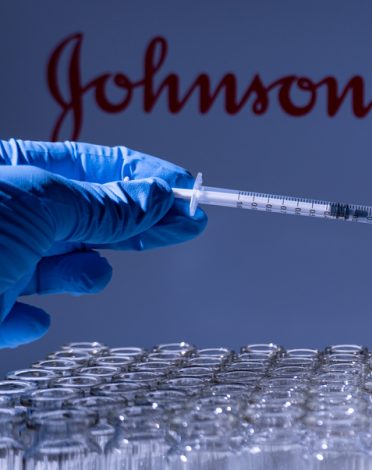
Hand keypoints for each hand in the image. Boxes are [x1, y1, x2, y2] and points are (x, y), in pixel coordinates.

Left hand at [0, 139, 206, 347]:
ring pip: (55, 266)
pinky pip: (17, 315)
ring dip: (81, 273)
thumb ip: (101, 205)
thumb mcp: (37, 205)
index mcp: (7, 169)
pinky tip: (33, 319)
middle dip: (133, 224)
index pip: (90, 165)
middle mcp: (3, 214)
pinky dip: (30, 320)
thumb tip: (154, 198)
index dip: (143, 175)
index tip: (187, 188)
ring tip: (92, 274)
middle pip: (82, 215)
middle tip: (186, 225)